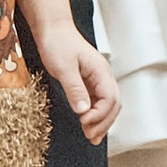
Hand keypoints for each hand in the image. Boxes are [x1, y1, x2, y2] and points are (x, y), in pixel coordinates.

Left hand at [37, 24, 120, 144]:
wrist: (52, 29)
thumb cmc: (57, 42)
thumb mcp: (64, 67)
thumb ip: (75, 89)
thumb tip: (83, 111)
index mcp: (101, 71)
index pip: (110, 98)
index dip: (99, 114)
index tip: (84, 122)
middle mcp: (103, 76)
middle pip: (114, 104)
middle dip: (104, 122)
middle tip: (90, 136)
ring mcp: (97, 79)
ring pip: (108, 105)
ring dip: (101, 121)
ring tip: (92, 137)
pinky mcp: (88, 82)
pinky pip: (98, 102)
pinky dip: (95, 115)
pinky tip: (88, 124)